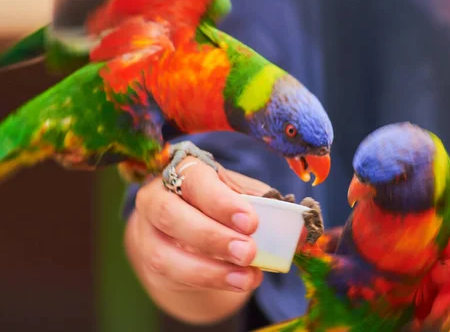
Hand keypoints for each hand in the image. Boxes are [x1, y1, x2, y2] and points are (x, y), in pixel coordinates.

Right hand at [129, 157, 269, 293]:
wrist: (186, 230)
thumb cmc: (217, 204)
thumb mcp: (239, 196)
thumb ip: (265, 206)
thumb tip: (301, 227)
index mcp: (182, 170)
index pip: (194, 179)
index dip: (221, 201)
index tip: (251, 221)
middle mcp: (155, 197)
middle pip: (171, 214)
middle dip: (212, 235)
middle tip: (249, 251)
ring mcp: (147, 231)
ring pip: (165, 253)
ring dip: (210, 269)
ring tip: (247, 276)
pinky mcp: (149, 261)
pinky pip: (173, 275)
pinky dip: (209, 280)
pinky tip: (237, 281)